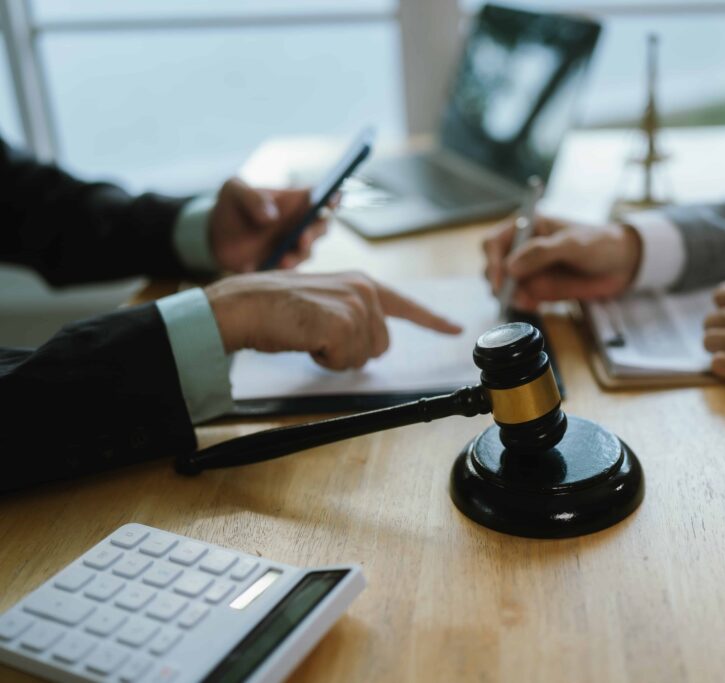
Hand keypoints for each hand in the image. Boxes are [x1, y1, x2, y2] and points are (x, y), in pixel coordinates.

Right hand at [205, 271, 461, 368]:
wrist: (244, 305)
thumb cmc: (276, 308)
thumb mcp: (324, 304)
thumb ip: (354, 317)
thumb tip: (374, 346)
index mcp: (362, 283)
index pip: (407, 305)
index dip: (433, 321)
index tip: (455, 329)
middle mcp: (364, 290)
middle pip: (380, 346)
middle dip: (350, 351)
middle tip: (316, 334)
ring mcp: (355, 306)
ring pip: (363, 357)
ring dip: (335, 356)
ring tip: (308, 333)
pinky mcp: (342, 323)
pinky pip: (345, 362)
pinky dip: (324, 360)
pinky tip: (306, 339)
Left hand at [208, 177, 337, 271]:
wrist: (215, 237)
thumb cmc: (230, 206)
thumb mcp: (233, 191)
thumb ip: (252, 198)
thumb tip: (271, 217)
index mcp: (293, 200)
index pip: (320, 196)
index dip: (331, 198)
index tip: (331, 200)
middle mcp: (299, 223)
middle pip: (321, 226)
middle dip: (316, 231)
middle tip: (302, 237)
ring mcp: (292, 246)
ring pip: (308, 251)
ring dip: (299, 255)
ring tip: (283, 260)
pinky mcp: (282, 264)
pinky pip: (291, 270)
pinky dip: (285, 271)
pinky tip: (274, 269)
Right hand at [482, 215, 641, 310]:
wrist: (622, 264)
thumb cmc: (600, 243)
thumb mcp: (573, 244)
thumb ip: (542, 252)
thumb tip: (510, 267)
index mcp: (526, 226)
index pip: (493, 242)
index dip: (492, 262)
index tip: (501, 281)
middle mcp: (521, 248)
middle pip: (493, 266)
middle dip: (499, 284)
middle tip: (515, 296)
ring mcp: (528, 269)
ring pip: (503, 286)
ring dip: (510, 297)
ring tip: (531, 302)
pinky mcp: (537, 287)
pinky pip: (519, 299)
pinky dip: (522, 305)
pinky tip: (536, 306)